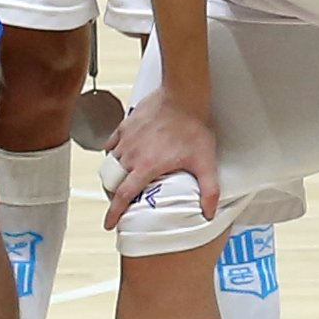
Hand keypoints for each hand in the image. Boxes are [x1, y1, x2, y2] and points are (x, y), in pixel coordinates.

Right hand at [100, 86, 220, 234]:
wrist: (184, 94)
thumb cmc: (193, 126)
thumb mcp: (205, 161)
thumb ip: (208, 189)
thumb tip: (209, 212)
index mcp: (146, 166)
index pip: (124, 195)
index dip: (115, 212)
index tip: (109, 224)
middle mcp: (131, 154)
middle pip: (113, 181)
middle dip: (113, 194)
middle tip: (119, 201)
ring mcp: (126, 138)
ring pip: (111, 163)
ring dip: (114, 174)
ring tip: (123, 179)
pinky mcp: (126, 125)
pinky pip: (111, 143)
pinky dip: (113, 153)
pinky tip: (121, 155)